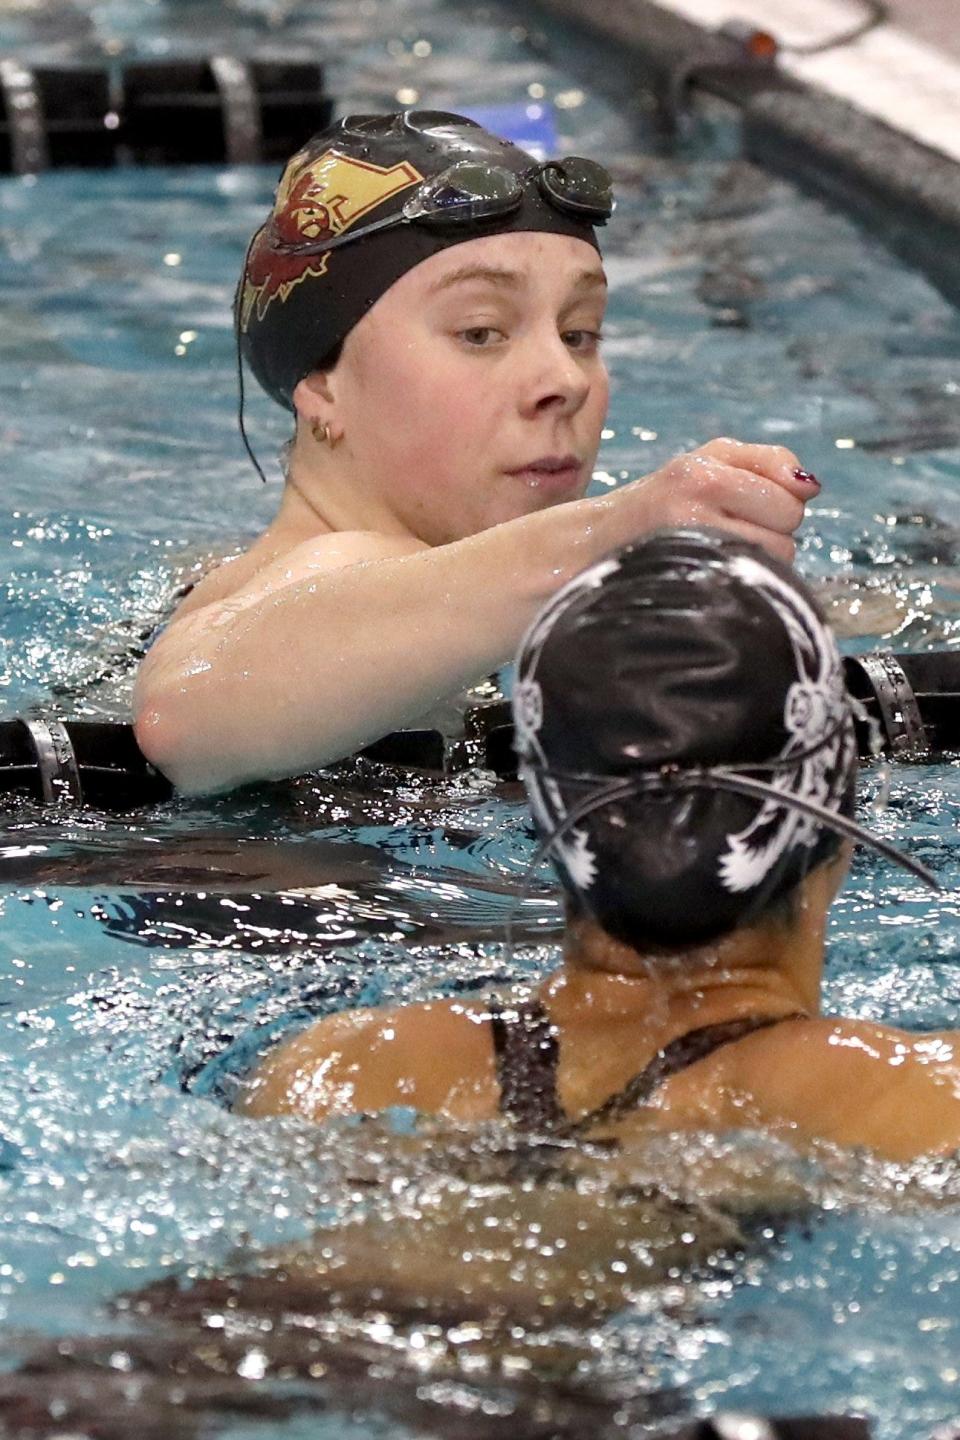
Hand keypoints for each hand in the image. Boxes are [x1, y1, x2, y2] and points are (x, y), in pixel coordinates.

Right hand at [606, 438, 819, 564]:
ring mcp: (689, 547)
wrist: (599, 541)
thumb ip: (769, 461)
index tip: (749, 506)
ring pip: (775, 559)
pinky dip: (746, 579)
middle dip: (773, 532)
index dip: (780, 504)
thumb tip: (811, 488)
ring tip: (723, 550)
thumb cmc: (667, 497)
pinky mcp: (687, 580)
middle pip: (787, 530)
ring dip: (761, 559)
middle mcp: (693, 504)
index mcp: (702, 471)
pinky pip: (751, 584)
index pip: (790, 496)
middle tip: (734, 530)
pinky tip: (720, 570)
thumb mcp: (711, 459)